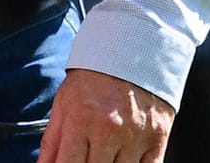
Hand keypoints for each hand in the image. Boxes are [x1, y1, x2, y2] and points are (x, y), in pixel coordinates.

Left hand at [39, 68, 174, 162]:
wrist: (129, 56)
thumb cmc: (91, 82)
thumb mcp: (62, 105)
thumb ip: (51, 141)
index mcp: (80, 122)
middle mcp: (108, 132)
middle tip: (85, 160)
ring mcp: (135, 138)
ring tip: (102, 157)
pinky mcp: (157, 140)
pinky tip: (121, 162)